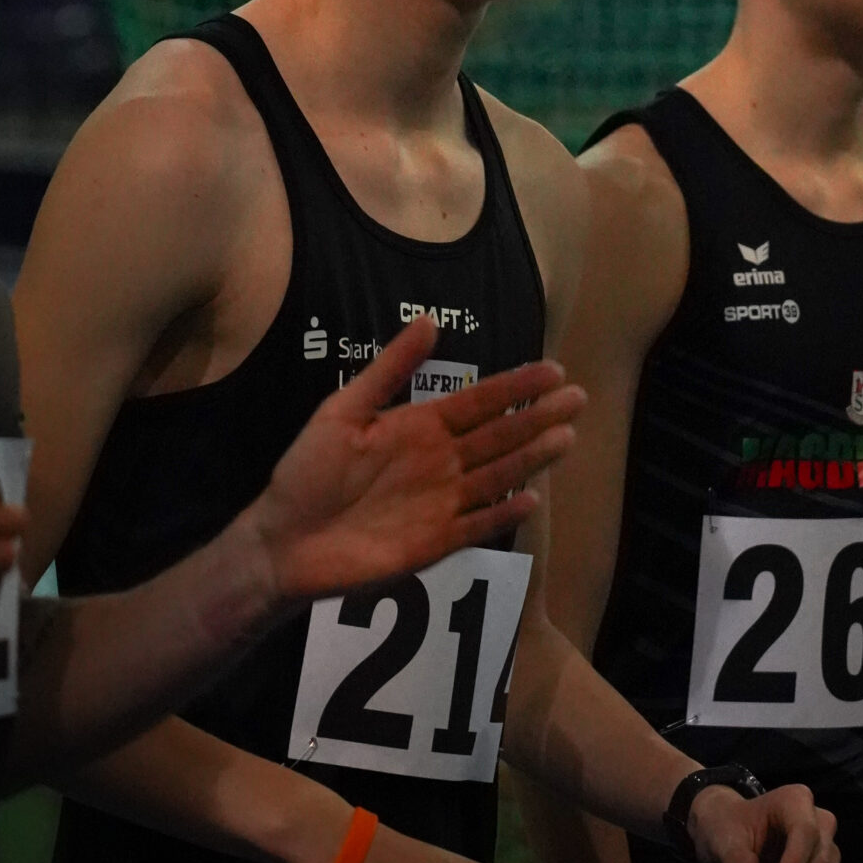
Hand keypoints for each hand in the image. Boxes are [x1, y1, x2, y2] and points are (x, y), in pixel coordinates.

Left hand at [249, 318, 583, 607]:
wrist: (284, 539)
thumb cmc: (307, 471)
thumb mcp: (344, 409)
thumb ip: (390, 369)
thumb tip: (431, 320)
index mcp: (419, 427)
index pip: (479, 402)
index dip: (515, 386)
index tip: (552, 369)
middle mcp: (439, 462)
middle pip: (499, 436)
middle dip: (538, 417)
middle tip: (578, 397)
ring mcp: (440, 503)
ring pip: (497, 476)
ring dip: (531, 458)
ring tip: (566, 437)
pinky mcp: (433, 543)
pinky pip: (476, 526)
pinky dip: (503, 515)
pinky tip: (530, 499)